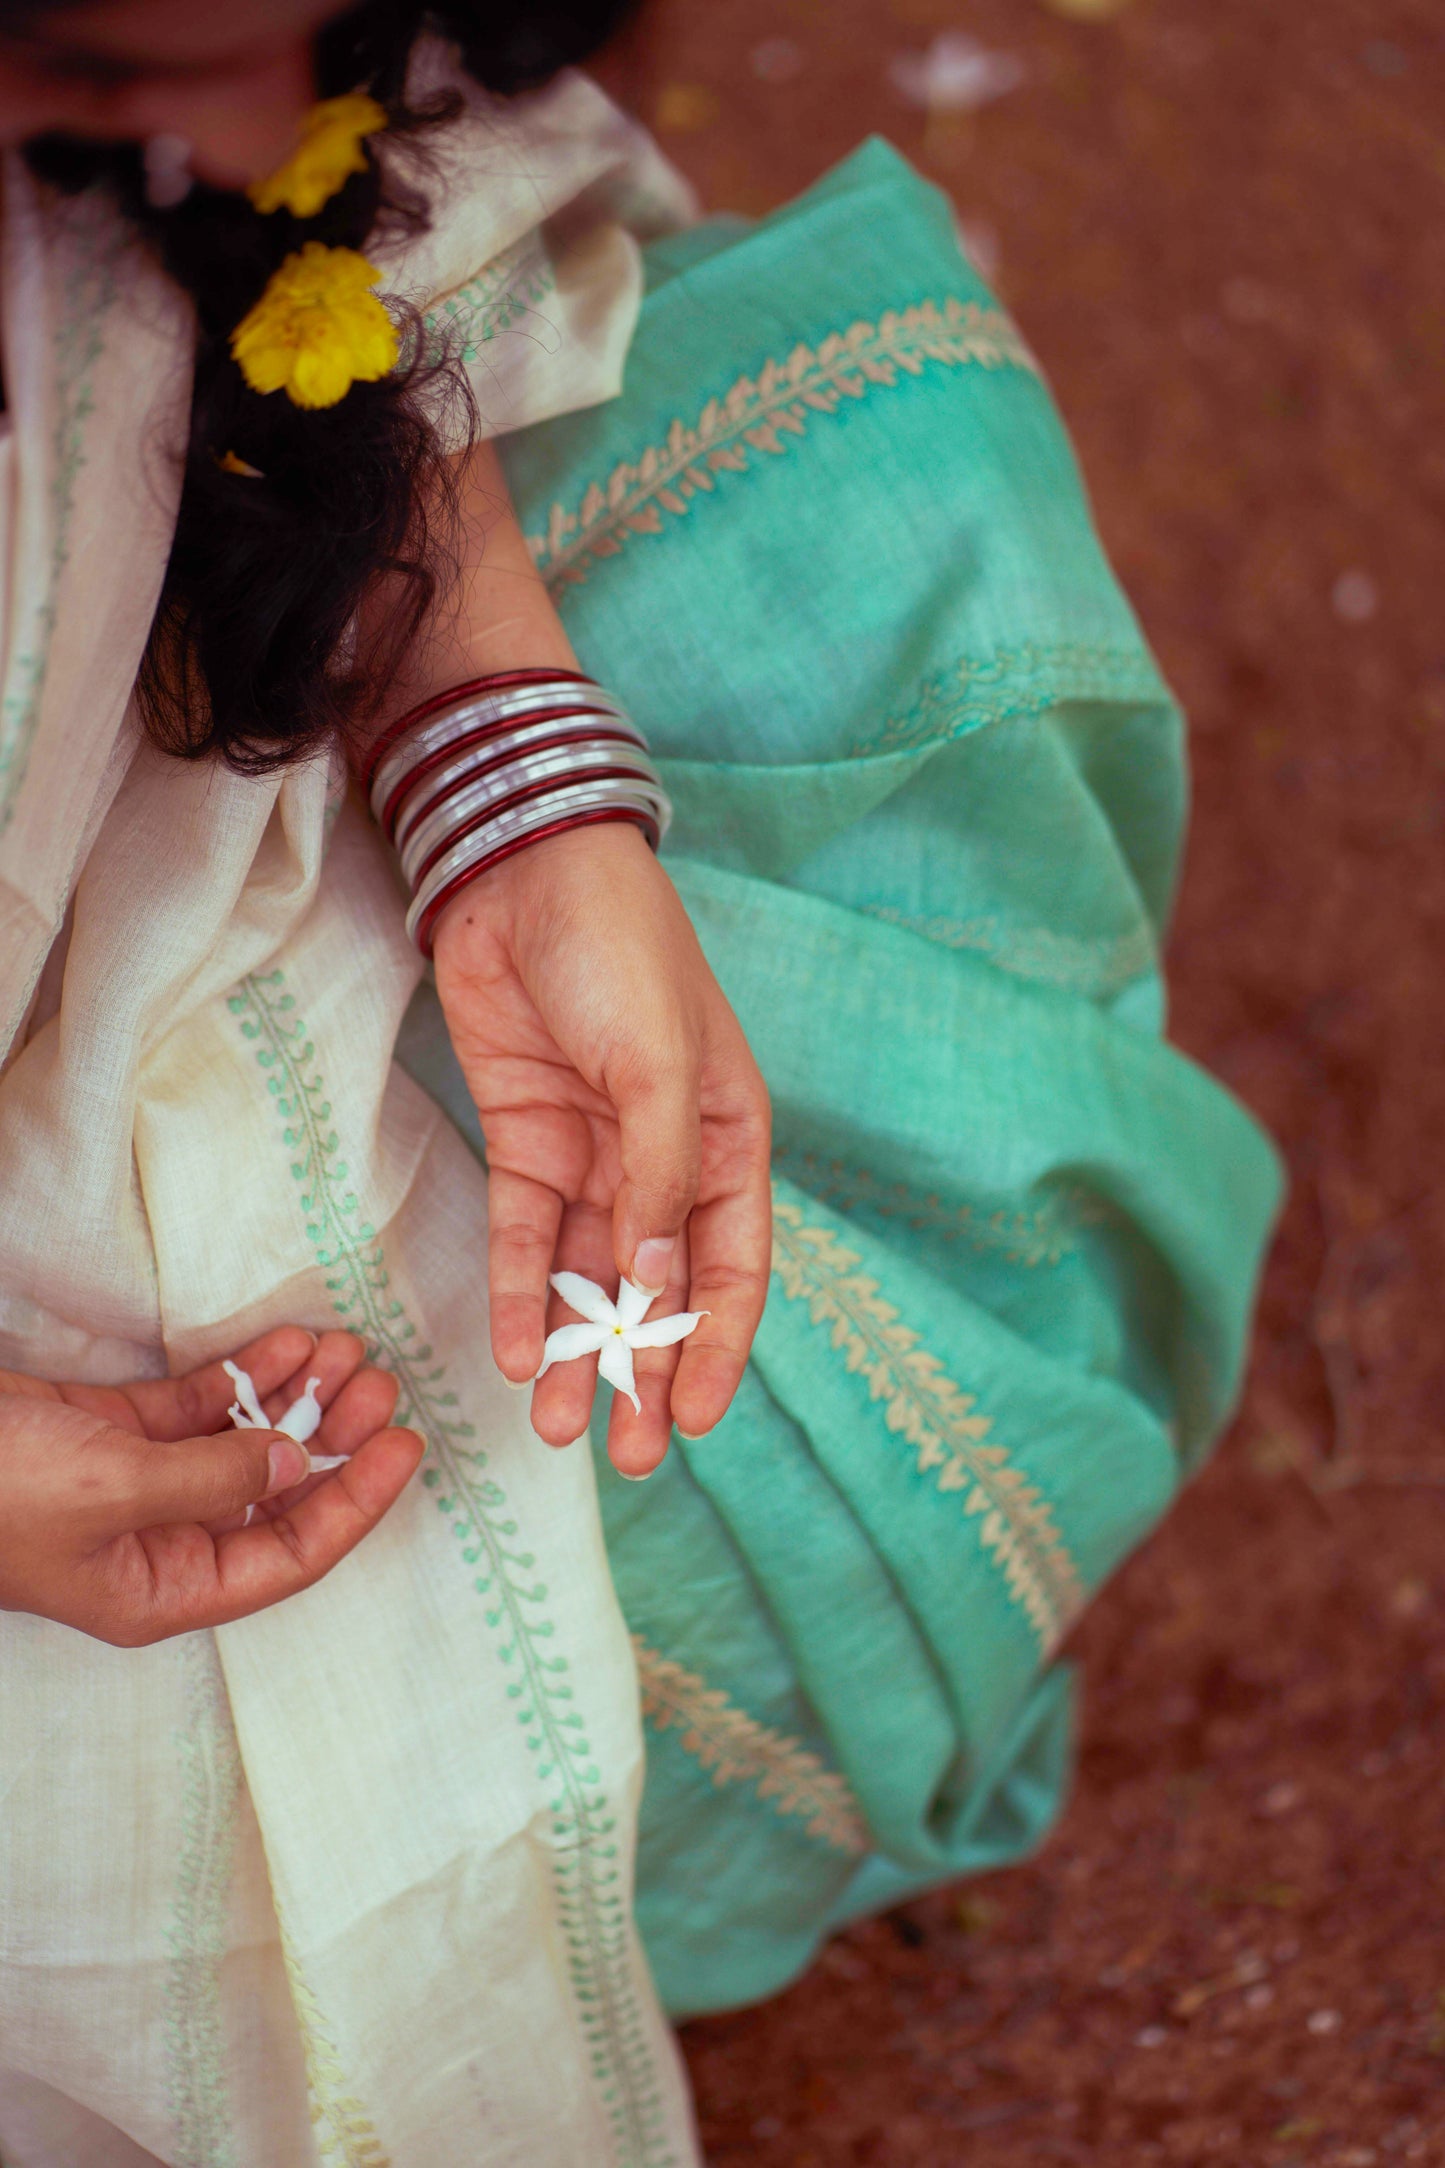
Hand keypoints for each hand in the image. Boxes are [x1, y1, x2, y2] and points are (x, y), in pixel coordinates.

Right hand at [0, 1327, 423, 1644]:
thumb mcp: (110, 1489)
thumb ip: (210, 1477)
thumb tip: (291, 1459)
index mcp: (161, 1590)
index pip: (290, 1555)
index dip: (355, 1503)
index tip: (407, 1446)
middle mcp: (158, 1543)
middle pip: (278, 1493)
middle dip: (336, 1434)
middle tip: (383, 1380)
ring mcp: (135, 1485)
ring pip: (244, 1441)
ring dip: (298, 1393)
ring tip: (347, 1344)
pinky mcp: (110, 1433)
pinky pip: (199, 1407)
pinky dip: (244, 1373)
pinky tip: (289, 1340)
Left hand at [433, 822, 771, 1478]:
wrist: (523, 871)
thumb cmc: (623, 954)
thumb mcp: (659, 1067)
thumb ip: (657, 1180)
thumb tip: (653, 1284)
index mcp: (727, 1137)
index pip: (732, 1263)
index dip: (716, 1344)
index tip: (695, 1420)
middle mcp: (665, 1157)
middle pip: (657, 1286)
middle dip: (645, 1371)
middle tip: (630, 1455)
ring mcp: (593, 1153)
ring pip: (587, 1276)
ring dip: (576, 1350)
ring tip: (557, 1429)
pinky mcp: (524, 1139)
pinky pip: (522, 1236)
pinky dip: (518, 1292)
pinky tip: (513, 1352)